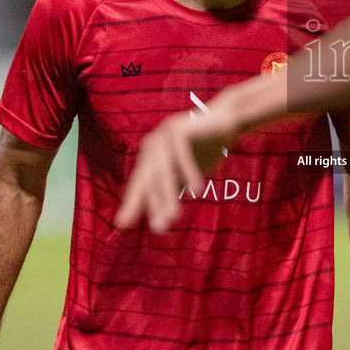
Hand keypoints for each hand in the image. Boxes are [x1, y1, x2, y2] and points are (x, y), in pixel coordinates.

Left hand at [116, 109, 233, 231]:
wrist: (226, 120)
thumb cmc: (205, 148)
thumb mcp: (186, 175)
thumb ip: (173, 192)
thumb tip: (160, 224)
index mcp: (149, 156)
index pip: (139, 184)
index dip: (131, 203)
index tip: (122, 225)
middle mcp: (152, 145)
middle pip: (150, 180)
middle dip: (153, 204)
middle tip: (158, 228)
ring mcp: (163, 134)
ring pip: (164, 170)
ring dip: (169, 195)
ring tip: (174, 218)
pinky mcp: (179, 129)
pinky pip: (182, 155)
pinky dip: (190, 174)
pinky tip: (197, 192)